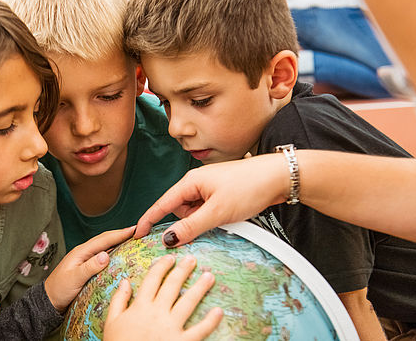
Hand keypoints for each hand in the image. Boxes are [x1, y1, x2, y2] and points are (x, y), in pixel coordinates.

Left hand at [45, 226, 134, 310]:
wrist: (49, 300)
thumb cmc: (59, 290)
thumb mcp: (74, 279)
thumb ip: (89, 267)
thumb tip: (106, 255)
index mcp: (81, 252)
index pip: (104, 240)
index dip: (120, 234)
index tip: (134, 229)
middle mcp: (84, 252)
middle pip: (105, 239)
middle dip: (121, 234)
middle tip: (138, 231)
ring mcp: (86, 259)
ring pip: (105, 246)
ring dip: (118, 241)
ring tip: (132, 239)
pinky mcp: (87, 266)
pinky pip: (103, 255)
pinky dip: (113, 251)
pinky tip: (120, 254)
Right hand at [104, 255, 222, 340]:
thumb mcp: (111, 322)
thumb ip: (118, 300)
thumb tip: (125, 281)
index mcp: (140, 306)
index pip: (153, 279)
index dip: (162, 266)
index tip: (170, 257)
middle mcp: (157, 313)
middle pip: (172, 286)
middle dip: (183, 270)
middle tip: (193, 259)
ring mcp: (170, 327)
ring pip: (188, 302)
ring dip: (200, 288)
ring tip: (209, 276)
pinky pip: (199, 330)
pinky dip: (210, 321)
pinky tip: (219, 311)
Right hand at [134, 154, 288, 246]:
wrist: (278, 177)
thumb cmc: (248, 188)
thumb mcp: (217, 211)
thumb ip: (191, 226)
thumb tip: (168, 238)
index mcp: (190, 182)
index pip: (162, 203)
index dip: (148, 219)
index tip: (136, 234)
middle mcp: (196, 182)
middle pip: (179, 209)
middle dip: (187, 222)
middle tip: (210, 223)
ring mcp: (209, 188)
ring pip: (194, 212)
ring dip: (202, 220)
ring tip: (224, 218)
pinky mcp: (220, 193)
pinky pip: (206, 210)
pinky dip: (212, 218)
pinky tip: (227, 217)